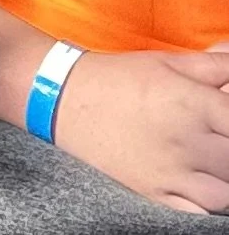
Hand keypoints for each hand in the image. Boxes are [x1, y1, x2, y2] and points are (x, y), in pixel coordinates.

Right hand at [53, 48, 228, 212]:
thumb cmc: (120, 77)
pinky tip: (202, 190)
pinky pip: (197, 215)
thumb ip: (214, 64)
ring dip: (225, 182)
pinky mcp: (155, 195)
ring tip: (213, 167)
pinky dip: (206, 207)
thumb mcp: (169, 62)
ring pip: (225, 196)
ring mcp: (171, 172)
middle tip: (218, 142)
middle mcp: (186, 140)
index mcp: (193, 102)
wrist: (65, 98)